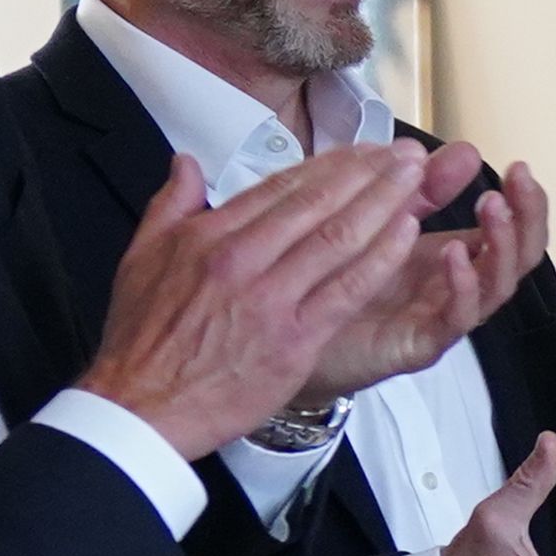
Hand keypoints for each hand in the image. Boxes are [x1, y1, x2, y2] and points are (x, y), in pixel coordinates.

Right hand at [84, 145, 483, 462]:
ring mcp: (270, 299)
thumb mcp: (140, 259)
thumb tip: (184, 161)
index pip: (279, 187)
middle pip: (316, 203)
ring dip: (383, 202)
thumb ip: (169, 204)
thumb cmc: (143, 339)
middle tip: (402, 152)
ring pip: (337, 238)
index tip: (361, 150)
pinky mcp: (294, 339)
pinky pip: (347, 290)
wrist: (142, 405)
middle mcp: (242, 259)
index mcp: (209, 237)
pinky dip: (380, 258)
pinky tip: (406, 232)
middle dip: (366, 172)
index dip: (328, 164)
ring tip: (415, 177)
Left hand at [289, 154, 546, 417]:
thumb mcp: (381, 221)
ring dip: (501, 243)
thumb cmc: (332, 281)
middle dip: (526, 217)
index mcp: (451, 256)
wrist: (285, 341)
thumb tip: (466, 150)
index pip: (511, 231)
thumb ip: (423, 189)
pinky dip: (462, 284)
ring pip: (496, 286)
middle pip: (518, 258)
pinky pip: (456, 319)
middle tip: (518, 182)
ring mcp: (441, 316)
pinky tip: (452, 252)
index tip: (519, 166)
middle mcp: (456, 287)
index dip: (524, 201)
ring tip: (491, 205)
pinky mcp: (419, 344)